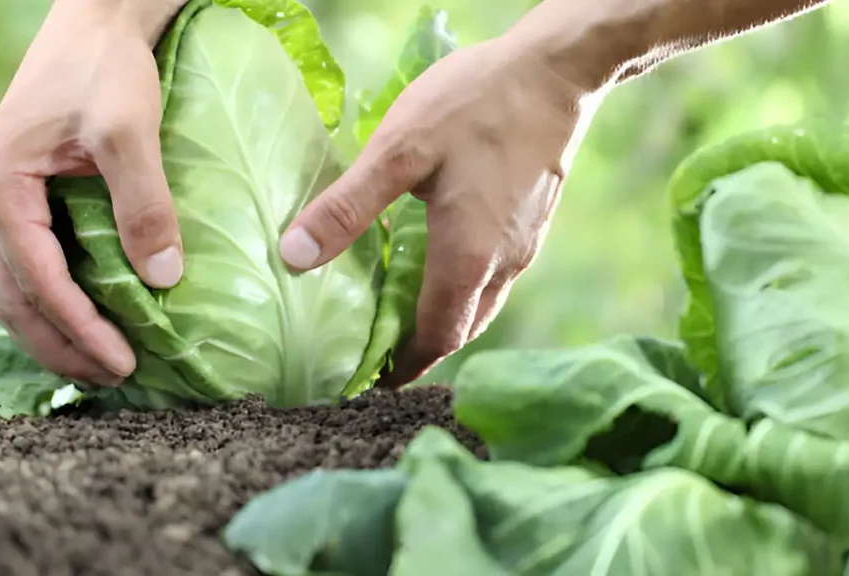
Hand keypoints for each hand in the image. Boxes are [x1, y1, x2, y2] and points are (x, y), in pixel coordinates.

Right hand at [0, 0, 185, 386]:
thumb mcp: (128, 132)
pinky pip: (34, 269)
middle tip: (116, 378)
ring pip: (18, 290)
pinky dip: (59, 304)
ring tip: (105, 363)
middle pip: (15, 300)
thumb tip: (163, 279)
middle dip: (63, 346)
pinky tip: (95, 320)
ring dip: (57, 332)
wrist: (95, 25)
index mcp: (2, 189)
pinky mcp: (30, 202)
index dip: (80, 330)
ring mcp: (7, 204)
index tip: (123, 363)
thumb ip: (144, 204)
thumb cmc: (105, 70)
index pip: (38, 283)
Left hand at [278, 34, 595, 387]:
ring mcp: (526, 244)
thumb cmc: (476, 106)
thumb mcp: (398, 152)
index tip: (374, 380)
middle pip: (463, 328)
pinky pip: (498, 275)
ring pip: (484, 302)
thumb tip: (292, 257)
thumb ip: (346, 208)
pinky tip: (444, 260)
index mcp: (467, 258)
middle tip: (383, 350)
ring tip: (406, 312)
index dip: (405, 366)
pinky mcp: (535, 221)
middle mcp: (503, 263)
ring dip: (448, 317)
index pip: (436, 338)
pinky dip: (467, 287)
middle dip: (424, 347)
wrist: (556, 71)